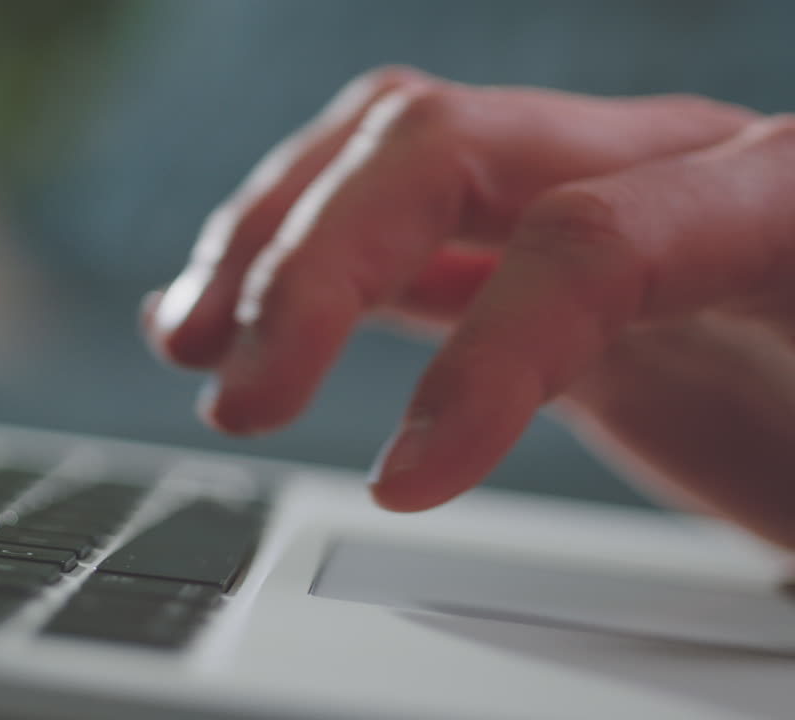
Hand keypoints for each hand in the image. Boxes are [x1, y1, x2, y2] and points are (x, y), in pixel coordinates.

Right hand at [144, 66, 794, 549]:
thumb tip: (760, 599)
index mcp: (786, 204)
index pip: (594, 241)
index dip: (484, 359)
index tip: (402, 490)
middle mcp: (671, 167)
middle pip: (444, 145)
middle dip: (313, 266)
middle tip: (235, 398)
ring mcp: (589, 195)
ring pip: (393, 155)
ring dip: (273, 240)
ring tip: (191, 338)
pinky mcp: (535, 251)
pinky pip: (396, 221)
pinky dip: (298, 258)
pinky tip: (237, 310)